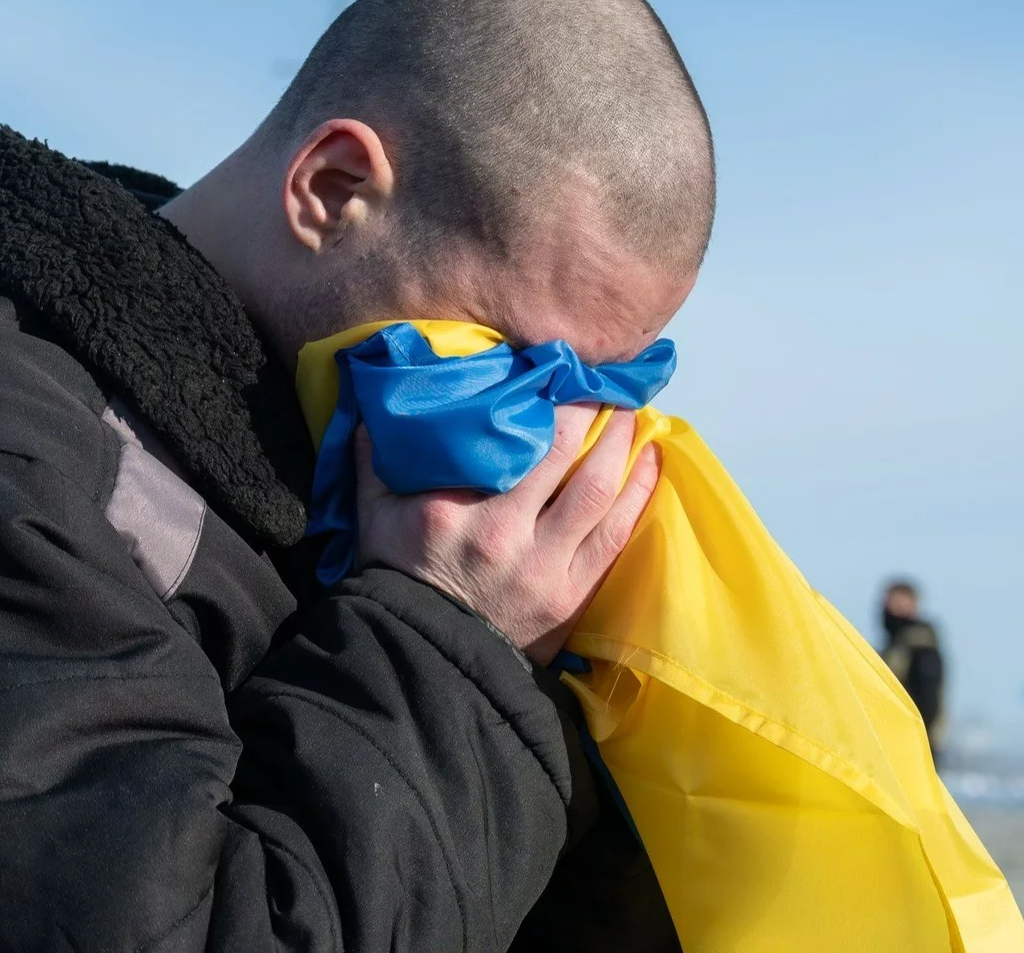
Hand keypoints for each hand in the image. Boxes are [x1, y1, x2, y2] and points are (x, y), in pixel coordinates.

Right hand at [355, 406, 659, 665]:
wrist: (423, 655)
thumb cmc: (399, 576)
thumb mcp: (373, 514)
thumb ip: (375, 459)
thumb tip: (373, 405)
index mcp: (453, 510)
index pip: (508, 440)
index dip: (542, 398)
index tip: (556, 368)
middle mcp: (503, 534)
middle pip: (563, 455)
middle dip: (590, 410)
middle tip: (603, 381)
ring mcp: (543, 567)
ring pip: (599, 490)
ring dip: (621, 444)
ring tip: (631, 412)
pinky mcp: (570, 595)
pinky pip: (616, 535)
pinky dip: (639, 493)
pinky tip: (650, 461)